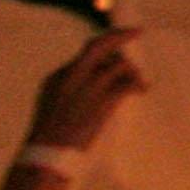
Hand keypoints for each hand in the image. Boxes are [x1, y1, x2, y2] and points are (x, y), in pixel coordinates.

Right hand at [26, 32, 144, 153]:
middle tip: (137, 32)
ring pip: (119, 65)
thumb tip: (92, 83)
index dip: (106, 50)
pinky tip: (143, 90)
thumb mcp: (52, 106)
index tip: (118, 47)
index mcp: (57, 77)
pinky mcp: (102, 102)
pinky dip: (139, 85)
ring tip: (140, 83)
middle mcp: (72, 76)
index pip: (86, 54)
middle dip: (120, 36)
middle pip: (99, 46)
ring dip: (133, 72)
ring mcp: (88, 88)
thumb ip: (69, 90)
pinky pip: (127, 84)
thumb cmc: (50, 139)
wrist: (46, 157)